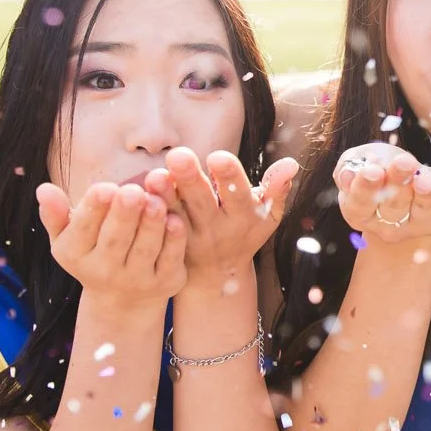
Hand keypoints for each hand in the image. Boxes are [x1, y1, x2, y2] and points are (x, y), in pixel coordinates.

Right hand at [36, 181, 185, 308]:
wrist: (122, 299)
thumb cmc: (92, 251)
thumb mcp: (67, 237)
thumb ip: (55, 214)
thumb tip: (43, 189)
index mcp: (75, 253)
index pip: (83, 230)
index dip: (94, 209)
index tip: (105, 188)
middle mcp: (103, 270)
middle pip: (115, 239)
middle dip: (124, 214)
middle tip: (133, 191)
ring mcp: (136, 279)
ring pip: (144, 249)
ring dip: (151, 224)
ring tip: (155, 201)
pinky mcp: (165, 283)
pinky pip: (169, 260)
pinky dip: (174, 241)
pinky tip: (176, 219)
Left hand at [144, 148, 298, 282]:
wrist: (218, 274)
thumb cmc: (246, 232)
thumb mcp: (269, 215)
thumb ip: (277, 188)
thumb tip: (292, 163)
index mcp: (243, 217)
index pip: (237, 195)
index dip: (228, 176)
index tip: (217, 157)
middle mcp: (217, 228)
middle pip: (203, 202)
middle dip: (191, 179)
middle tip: (178, 156)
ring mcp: (191, 238)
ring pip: (177, 214)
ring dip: (165, 196)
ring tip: (155, 176)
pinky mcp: (170, 243)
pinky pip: (158, 225)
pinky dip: (149, 209)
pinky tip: (138, 192)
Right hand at [334, 143, 430, 244]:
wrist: (405, 176)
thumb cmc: (378, 166)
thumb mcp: (358, 161)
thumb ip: (350, 167)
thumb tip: (349, 175)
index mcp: (359, 212)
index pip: (360, 202)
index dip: (366, 186)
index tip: (373, 170)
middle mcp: (387, 226)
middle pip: (393, 206)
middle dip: (400, 183)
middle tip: (405, 163)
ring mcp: (416, 226)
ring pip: (422, 210)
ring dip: (427, 193)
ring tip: (427, 178)